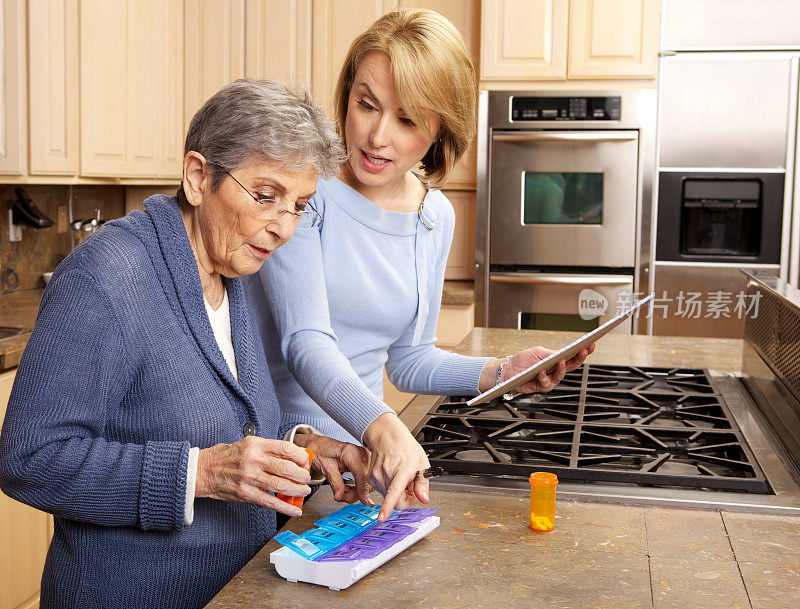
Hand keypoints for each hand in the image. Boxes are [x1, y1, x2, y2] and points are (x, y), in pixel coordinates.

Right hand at [195, 437, 311, 515]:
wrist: (202, 470)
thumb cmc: (225, 456)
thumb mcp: (247, 444)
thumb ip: (267, 450)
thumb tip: (290, 457)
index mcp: (255, 445)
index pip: (285, 448)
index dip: (300, 456)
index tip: (305, 461)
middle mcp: (253, 460)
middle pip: (286, 468)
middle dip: (301, 475)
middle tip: (307, 478)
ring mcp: (249, 477)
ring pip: (280, 485)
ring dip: (297, 490)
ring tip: (304, 491)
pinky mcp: (245, 493)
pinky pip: (269, 501)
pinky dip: (285, 506)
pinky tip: (294, 508)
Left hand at [292, 432, 372, 504]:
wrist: (319, 445)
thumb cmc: (319, 451)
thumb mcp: (324, 467)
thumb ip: (334, 482)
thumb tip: (341, 496)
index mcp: (350, 452)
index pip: (362, 474)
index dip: (364, 490)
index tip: (366, 502)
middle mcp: (361, 453)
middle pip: (367, 480)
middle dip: (356, 493)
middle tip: (341, 497)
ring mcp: (364, 458)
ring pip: (368, 482)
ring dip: (357, 492)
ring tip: (342, 492)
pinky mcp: (364, 463)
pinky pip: (366, 479)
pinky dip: (358, 488)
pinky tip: (347, 488)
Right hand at [362, 412, 430, 522]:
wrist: (387, 437)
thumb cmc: (406, 448)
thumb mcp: (422, 463)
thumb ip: (423, 484)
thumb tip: (423, 499)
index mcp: (402, 470)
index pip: (394, 492)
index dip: (387, 506)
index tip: (382, 518)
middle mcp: (386, 474)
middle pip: (396, 502)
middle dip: (406, 498)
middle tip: (412, 485)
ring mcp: (376, 477)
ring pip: (389, 498)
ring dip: (397, 493)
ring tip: (401, 477)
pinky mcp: (370, 479)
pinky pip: (382, 492)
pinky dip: (389, 488)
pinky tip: (393, 476)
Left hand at [478, 343, 594, 393]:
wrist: (508, 369)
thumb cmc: (524, 360)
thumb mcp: (539, 353)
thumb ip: (551, 354)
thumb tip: (564, 353)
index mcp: (557, 361)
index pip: (573, 357)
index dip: (584, 351)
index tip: (591, 344)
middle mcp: (555, 372)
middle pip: (571, 366)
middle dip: (579, 358)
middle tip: (583, 351)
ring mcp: (549, 380)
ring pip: (560, 377)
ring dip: (561, 369)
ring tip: (561, 361)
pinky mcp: (539, 387)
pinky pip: (546, 383)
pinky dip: (544, 377)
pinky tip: (541, 371)